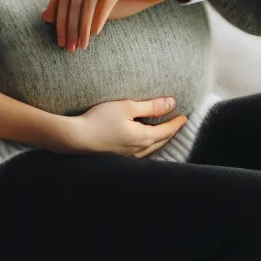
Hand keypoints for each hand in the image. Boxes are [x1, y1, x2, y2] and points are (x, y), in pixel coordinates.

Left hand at [42, 0, 189, 51]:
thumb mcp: (97, 6)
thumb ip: (74, 9)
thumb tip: (44, 17)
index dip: (57, 17)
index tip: (59, 39)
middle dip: (68, 25)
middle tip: (68, 47)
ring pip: (86, 1)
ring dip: (82, 27)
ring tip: (82, 46)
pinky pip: (105, 2)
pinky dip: (98, 20)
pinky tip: (96, 35)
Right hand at [63, 96, 187, 156]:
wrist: (76, 138)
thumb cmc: (100, 120)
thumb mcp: (127, 107)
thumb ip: (151, 106)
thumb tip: (171, 103)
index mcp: (144, 138)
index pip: (167, 131)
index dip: (177, 123)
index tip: (185, 117)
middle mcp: (139, 150)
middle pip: (161, 141)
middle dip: (171, 132)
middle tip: (177, 124)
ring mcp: (128, 156)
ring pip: (151, 149)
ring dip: (160, 140)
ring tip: (164, 132)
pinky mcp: (118, 157)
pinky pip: (140, 152)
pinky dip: (148, 145)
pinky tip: (143, 142)